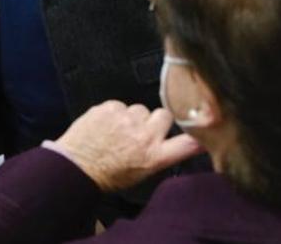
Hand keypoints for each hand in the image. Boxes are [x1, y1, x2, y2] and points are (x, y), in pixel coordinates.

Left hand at [43, 101, 202, 191]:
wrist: (76, 167)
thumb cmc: (109, 174)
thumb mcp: (143, 172)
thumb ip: (161, 154)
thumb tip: (175, 140)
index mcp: (155, 156)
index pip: (188, 142)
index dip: (198, 134)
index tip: (204, 129)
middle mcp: (145, 135)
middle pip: (165, 115)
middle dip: (156, 121)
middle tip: (142, 131)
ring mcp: (126, 119)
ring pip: (140, 108)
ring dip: (133, 116)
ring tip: (119, 130)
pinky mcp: (109, 107)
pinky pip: (120, 104)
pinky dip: (115, 112)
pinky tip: (106, 125)